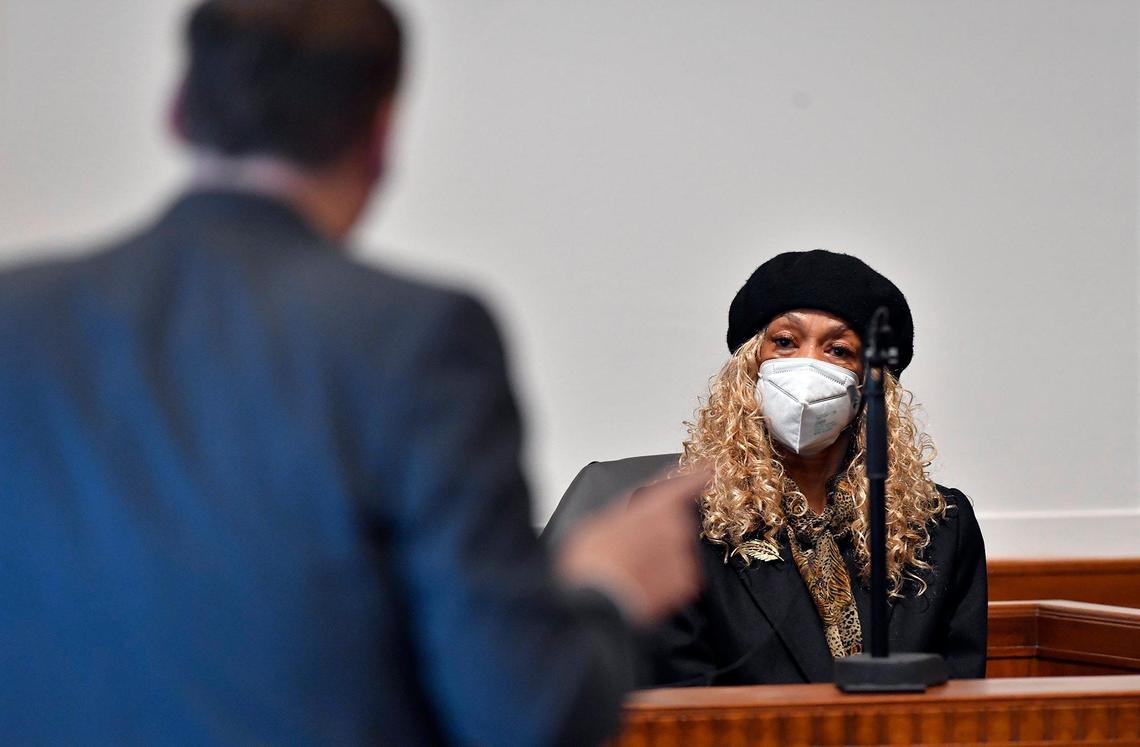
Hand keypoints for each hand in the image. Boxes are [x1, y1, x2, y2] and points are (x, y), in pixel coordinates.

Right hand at [555, 467, 709, 625]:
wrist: (596, 603)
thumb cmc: (591, 563)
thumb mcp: (597, 525)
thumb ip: (624, 515)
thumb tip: (629, 519)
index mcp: (652, 508)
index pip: (681, 486)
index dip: (695, 477)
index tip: (708, 469)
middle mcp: (674, 529)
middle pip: (676, 522)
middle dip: (659, 532)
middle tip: (631, 549)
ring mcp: (682, 556)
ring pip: (678, 550)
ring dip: (661, 557)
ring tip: (633, 572)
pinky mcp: (686, 583)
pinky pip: (680, 575)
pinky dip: (666, 579)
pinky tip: (643, 585)